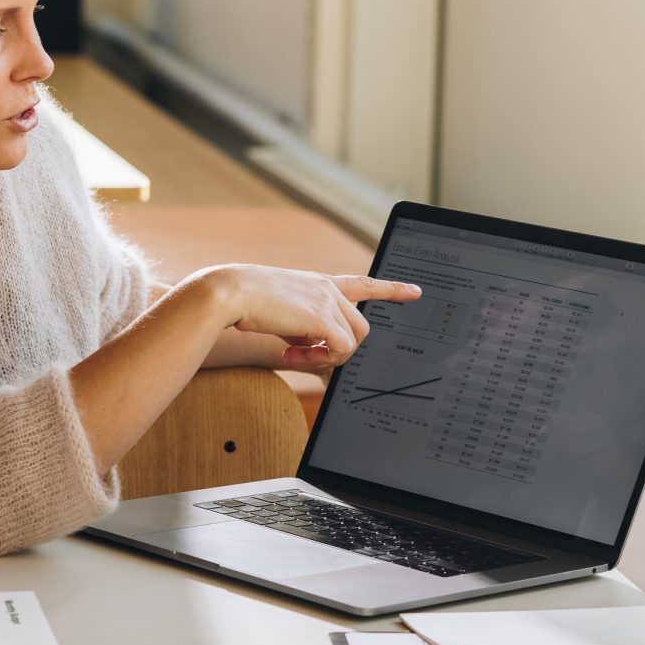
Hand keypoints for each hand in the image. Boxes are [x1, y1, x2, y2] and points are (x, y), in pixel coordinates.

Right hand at [193, 265, 420, 367]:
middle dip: (340, 349)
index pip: (363, 284)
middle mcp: (328, 288)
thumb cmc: (247, 303)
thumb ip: (306, 329)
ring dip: (327, 356)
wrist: (229, 292)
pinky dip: (319, 360)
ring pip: (352, 341)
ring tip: (294, 354)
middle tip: (305, 356)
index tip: (415, 290)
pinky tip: (291, 354)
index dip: (390, 289)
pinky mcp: (321, 316)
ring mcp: (327, 300)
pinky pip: (339, 350)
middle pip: (361, 328)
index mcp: (320, 283)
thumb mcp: (284, 314)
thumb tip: (318, 352)